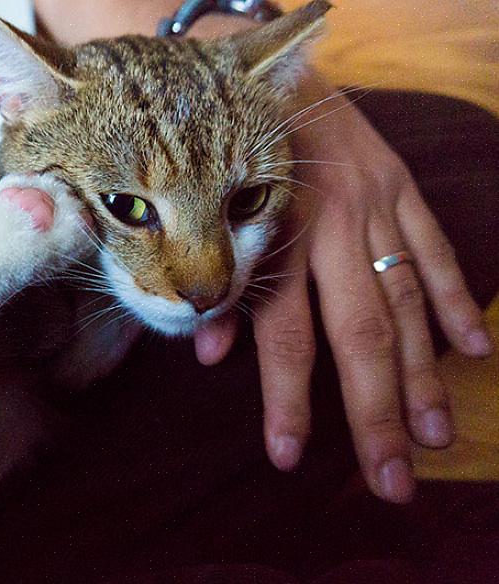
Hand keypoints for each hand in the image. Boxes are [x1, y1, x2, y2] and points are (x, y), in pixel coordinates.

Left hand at [246, 76, 491, 502]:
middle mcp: (331, 227)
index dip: (287, 400)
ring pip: (406, 302)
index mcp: (277, 238)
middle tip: (392, 480)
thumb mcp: (212, 215)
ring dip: (425, 374)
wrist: (266, 71)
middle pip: (360, 334)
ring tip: (436, 436)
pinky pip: (434, 248)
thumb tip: (207, 353)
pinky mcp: (402, 186)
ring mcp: (375, 206)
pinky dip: (454, 299)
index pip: (285, 336)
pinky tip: (473, 350)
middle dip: (376, 412)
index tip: (289, 458)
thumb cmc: (229, 155)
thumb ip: (219, 284)